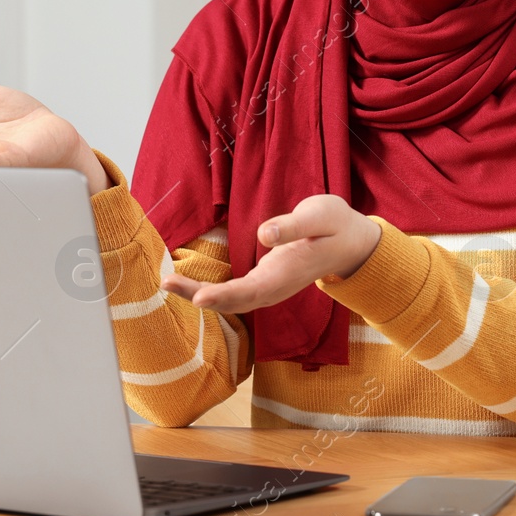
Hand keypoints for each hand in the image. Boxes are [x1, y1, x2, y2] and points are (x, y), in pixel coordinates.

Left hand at [161, 195, 381, 312]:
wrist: (348, 243)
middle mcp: (274, 287)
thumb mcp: (320, 216)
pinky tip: (188, 285)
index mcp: (287, 273)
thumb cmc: (334, 225)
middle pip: (233, 300)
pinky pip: (233, 292)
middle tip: (167, 284)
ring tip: (168, 284)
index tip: (200, 298)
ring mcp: (268, 287)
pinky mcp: (262, 281)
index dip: (225, 296)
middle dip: (198, 295)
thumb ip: (293, 226)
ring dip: (198, 295)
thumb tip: (265, 234)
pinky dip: (209, 291)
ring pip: (230, 299)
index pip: (251, 291)